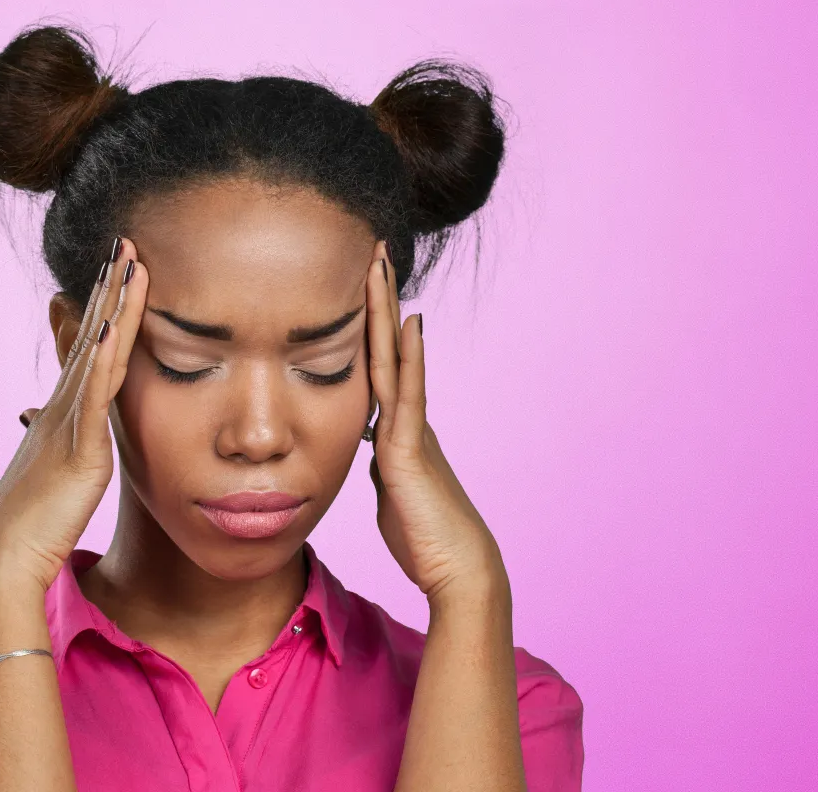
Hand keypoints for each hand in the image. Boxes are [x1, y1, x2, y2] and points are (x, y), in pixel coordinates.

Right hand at [0, 237, 148, 595]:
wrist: (4, 559)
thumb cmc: (32, 522)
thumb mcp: (55, 473)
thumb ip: (65, 446)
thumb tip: (51, 425)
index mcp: (63, 413)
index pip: (86, 348)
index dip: (100, 307)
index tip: (114, 269)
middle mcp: (63, 407)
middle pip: (91, 335)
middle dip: (108, 289)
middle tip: (124, 242)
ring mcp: (69, 423)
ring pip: (96, 353)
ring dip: (114, 306)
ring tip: (129, 263)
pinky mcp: (78, 448)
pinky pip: (93, 396)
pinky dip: (103, 360)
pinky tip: (114, 326)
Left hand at [365, 241, 508, 605]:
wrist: (458, 569)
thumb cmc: (423, 537)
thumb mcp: (389, 491)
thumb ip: (380, 463)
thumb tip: (369, 446)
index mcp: (397, 429)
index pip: (376, 365)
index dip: (367, 324)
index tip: (359, 282)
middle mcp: (408, 419)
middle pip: (387, 347)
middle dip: (377, 299)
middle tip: (372, 249)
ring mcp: (412, 430)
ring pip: (394, 359)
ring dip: (385, 311)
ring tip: (381, 264)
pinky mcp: (410, 450)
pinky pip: (407, 395)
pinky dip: (408, 359)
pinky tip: (409, 323)